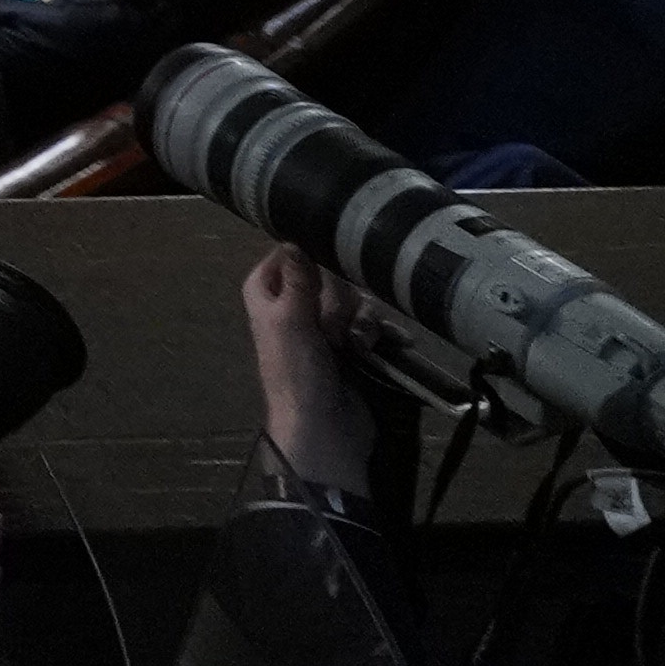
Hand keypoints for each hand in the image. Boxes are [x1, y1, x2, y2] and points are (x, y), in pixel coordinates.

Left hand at [239, 248, 384, 488]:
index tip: (326, 274)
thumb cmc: (298, 374)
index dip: (312, 259)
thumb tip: (293, 235)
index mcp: (267, 293)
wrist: (325, 430)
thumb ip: (296, 277)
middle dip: (342, 300)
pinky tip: (397, 343)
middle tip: (335, 328)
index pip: (290, 253)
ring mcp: (325, 326)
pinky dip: (383, 334)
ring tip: (358, 345)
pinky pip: (374, 325)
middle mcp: (294, 305)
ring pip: (355, 300)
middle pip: (330, 276)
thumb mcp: (291, 320)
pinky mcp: (353, 346)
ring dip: (363, 321)